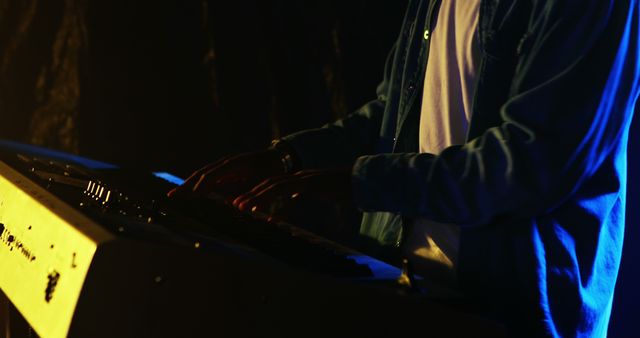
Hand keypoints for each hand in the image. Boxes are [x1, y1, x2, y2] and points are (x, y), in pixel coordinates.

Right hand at [167, 149, 285, 199]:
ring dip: (190, 185)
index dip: (201, 185)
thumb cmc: (273, 170)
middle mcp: (228, 163)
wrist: (279, 158)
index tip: (190, 195)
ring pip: (204, 175)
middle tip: (172, 196)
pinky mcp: (227, 171)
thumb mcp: (266, 182)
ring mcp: (227, 166)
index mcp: (236, 163)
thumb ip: (254, 195)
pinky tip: (191, 194)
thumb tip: (239, 207)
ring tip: (176, 195)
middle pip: (203, 173)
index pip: (213, 174)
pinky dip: (199, 185)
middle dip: (187, 184)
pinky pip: (210, 177)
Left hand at [232, 168, 353, 215]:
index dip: (255, 191)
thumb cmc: (341, 188)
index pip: (271, 183)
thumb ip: (301, 193)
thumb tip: (292, 198)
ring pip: (274, 186)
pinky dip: (277, 205)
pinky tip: (269, 218)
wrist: (360, 181)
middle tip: (234, 204)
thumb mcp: (316, 192)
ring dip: (257, 197)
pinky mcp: (311, 185)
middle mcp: (297, 176)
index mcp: (296, 178)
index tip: (241, 201)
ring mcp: (304, 179)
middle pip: (268, 183)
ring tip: (243, 208)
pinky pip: (289, 193)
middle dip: (250, 193)